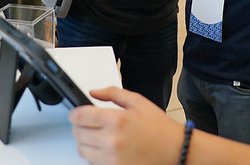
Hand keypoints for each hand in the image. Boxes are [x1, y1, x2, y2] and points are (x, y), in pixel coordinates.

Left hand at [69, 87, 183, 164]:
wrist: (175, 150)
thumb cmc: (158, 127)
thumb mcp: (137, 101)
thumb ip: (112, 93)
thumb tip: (93, 92)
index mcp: (116, 120)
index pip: (80, 116)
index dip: (74, 113)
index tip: (76, 112)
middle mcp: (111, 141)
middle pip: (77, 133)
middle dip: (79, 126)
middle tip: (88, 123)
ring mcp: (112, 159)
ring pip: (82, 150)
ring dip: (84, 141)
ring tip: (97, 135)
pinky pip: (92, 162)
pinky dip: (94, 154)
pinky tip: (104, 147)